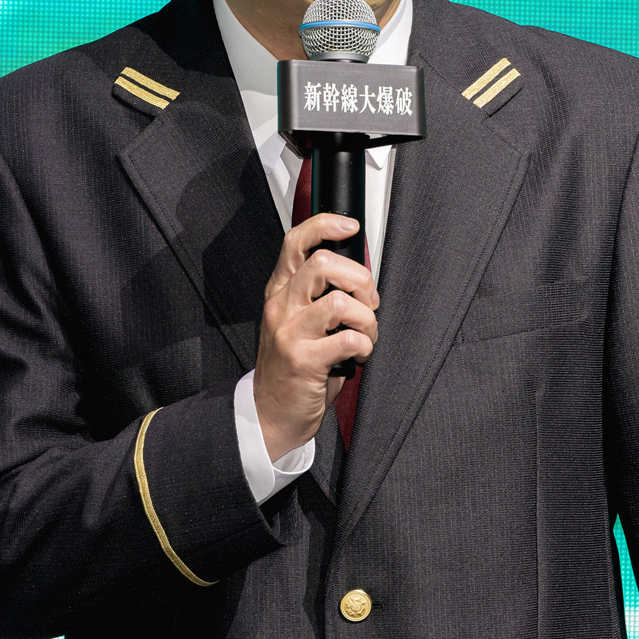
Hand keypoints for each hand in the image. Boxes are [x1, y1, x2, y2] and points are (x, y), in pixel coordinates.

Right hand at [253, 214, 378, 461]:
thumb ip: (317, 295)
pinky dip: (366, 345)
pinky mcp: (303, 359)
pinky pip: (350, 338)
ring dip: (368, 319)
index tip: (351, 227)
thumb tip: (358, 274)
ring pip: (341, 301)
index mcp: (280, 291)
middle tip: (368, 302)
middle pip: (324, 263)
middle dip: (360, 279)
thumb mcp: (297, 321)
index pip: (295, 241)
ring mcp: (289, 332)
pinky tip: (360, 355)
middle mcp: (281, 306)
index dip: (325, 225)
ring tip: (366, 334)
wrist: (269, 414)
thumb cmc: (291, 366)